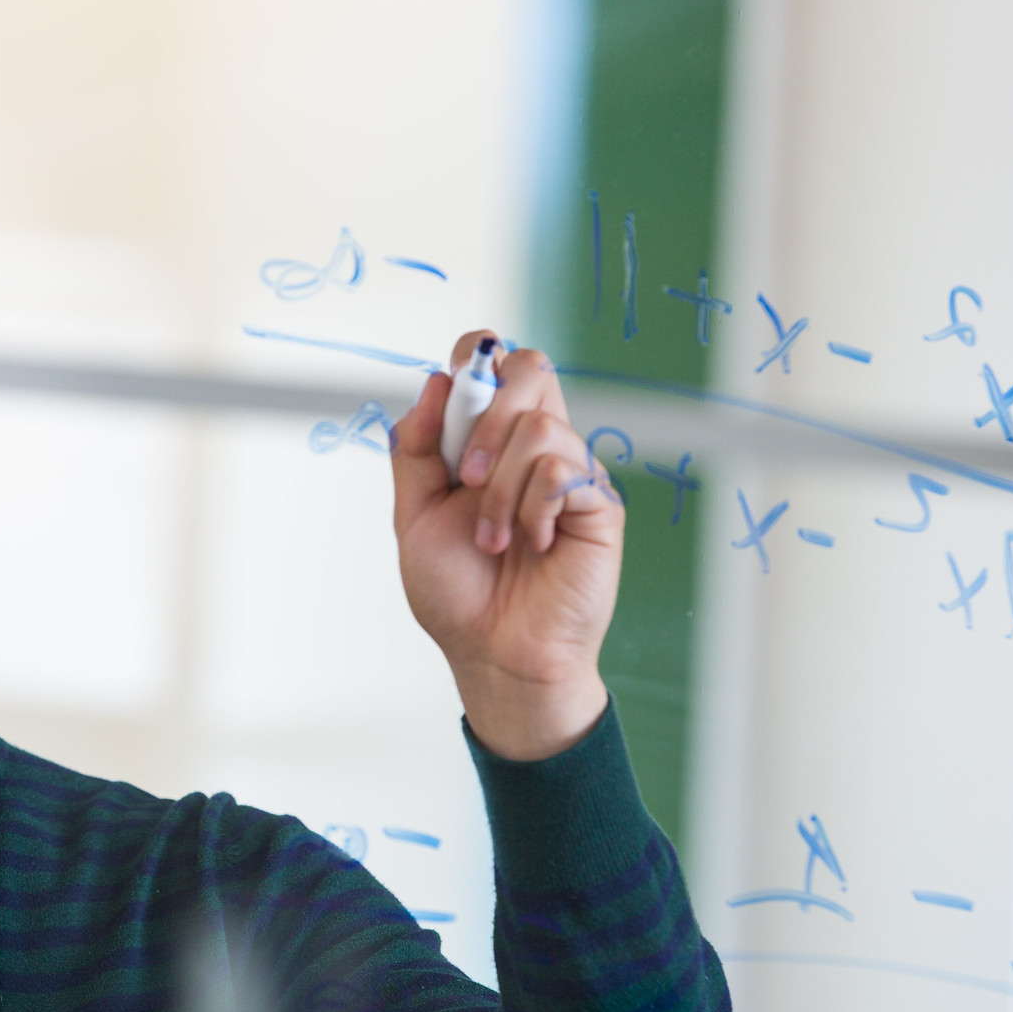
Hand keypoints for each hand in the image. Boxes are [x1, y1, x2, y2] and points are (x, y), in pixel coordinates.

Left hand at [392, 331, 624, 759]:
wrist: (493, 653)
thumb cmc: (458, 593)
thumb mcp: (414, 516)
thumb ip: (416, 449)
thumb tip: (435, 383)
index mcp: (491, 441)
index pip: (495, 365)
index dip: (476, 358)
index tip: (454, 388)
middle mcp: (535, 447)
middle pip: (531, 368)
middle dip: (488, 415)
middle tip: (467, 478)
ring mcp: (571, 472)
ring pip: (541, 425)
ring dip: (501, 489)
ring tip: (494, 540)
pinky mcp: (598, 503)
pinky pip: (565, 469)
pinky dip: (534, 509)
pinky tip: (532, 544)